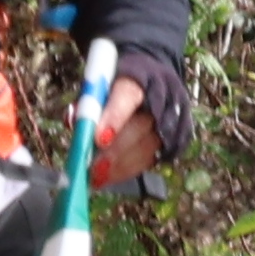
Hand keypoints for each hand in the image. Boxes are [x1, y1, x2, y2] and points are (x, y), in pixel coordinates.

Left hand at [86, 45, 183, 192]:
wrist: (152, 78)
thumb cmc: (118, 84)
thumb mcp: (100, 84)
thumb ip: (87, 103)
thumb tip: (74, 122)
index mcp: (140, 76)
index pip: (128, 96)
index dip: (114, 118)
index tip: (97, 140)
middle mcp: (164, 95)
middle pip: (142, 126)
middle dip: (116, 150)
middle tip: (92, 169)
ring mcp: (176, 117)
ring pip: (150, 147)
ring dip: (122, 166)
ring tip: (97, 179)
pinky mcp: (180, 138)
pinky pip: (155, 159)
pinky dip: (131, 169)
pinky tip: (112, 176)